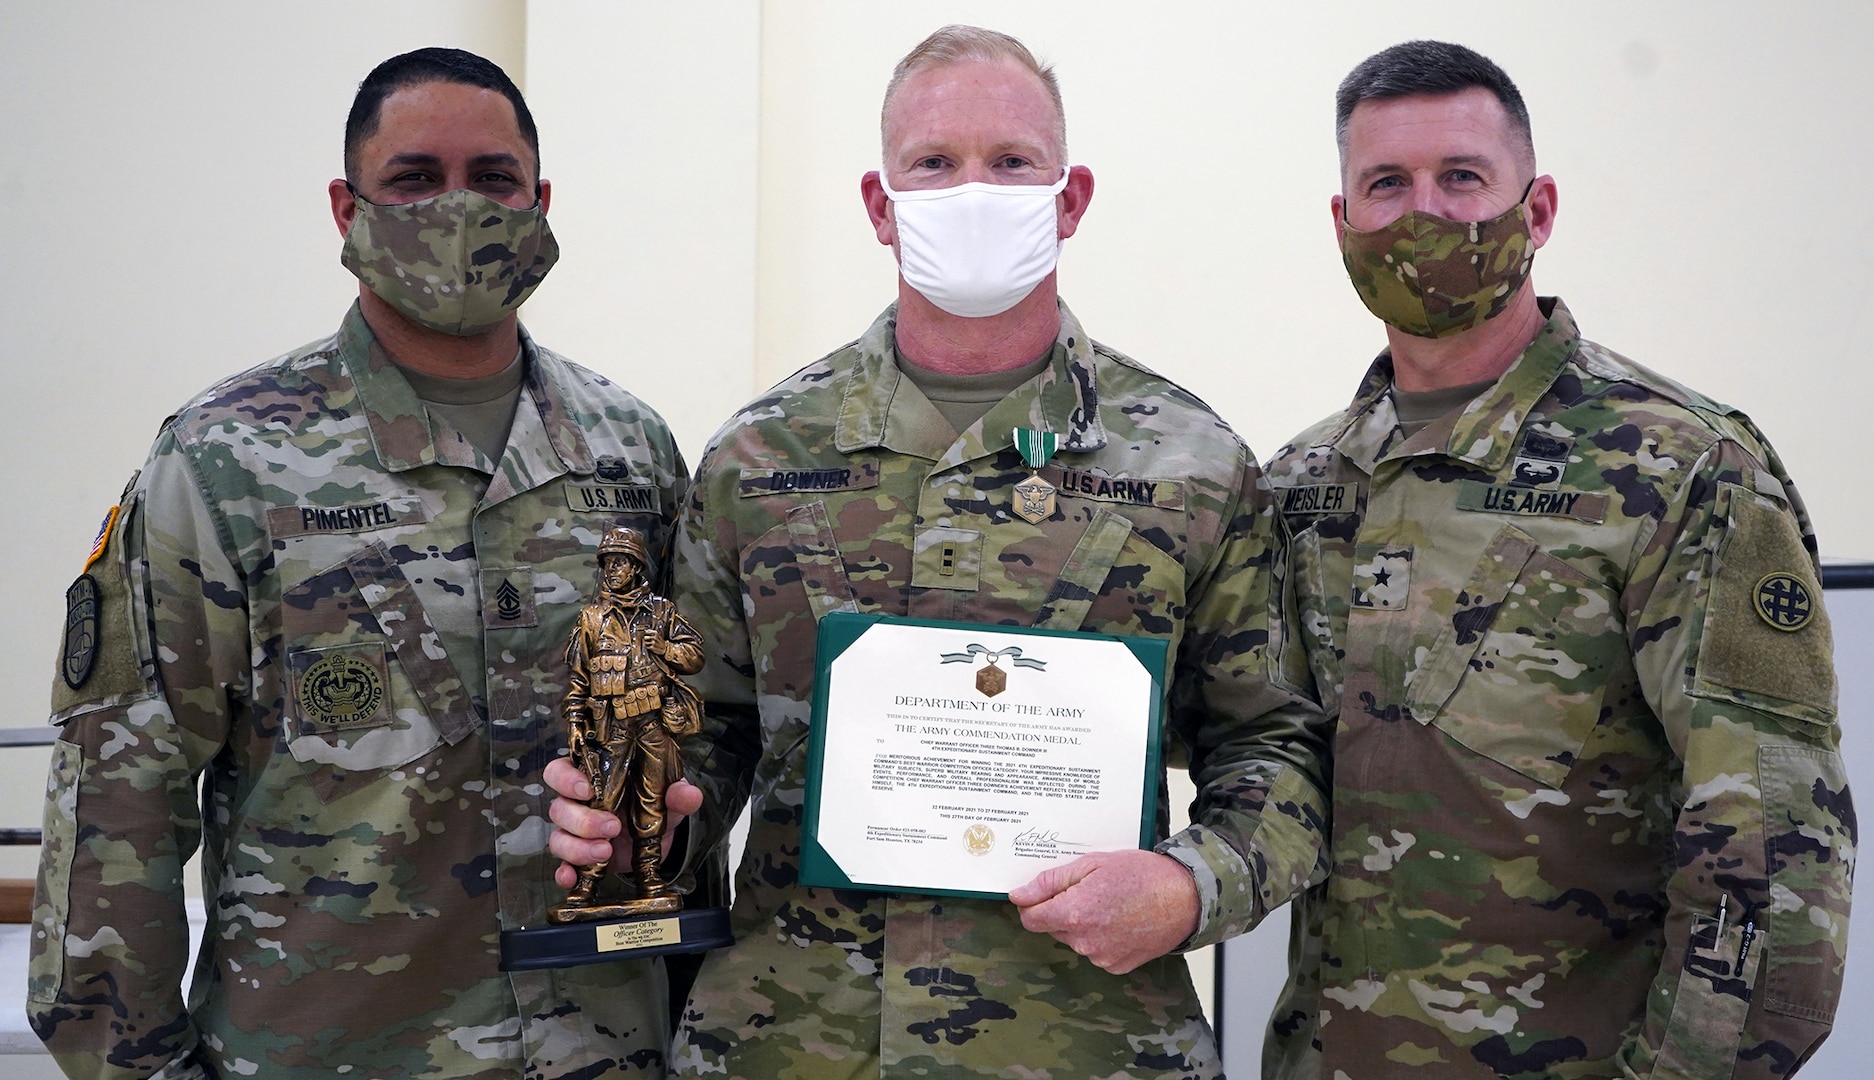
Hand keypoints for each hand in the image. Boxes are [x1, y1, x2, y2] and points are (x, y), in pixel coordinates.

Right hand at [545, 758, 702, 888]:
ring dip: (577, 848)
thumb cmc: (653, 805)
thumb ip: (677, 793)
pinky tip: (572, 878)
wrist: (659, 836)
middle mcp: (578, 804)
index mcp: (593, 778)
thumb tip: (688, 794)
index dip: (566, 779)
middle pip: (559, 808)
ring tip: (604, 852)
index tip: (587, 790)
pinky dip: (565, 873)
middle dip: (583, 820)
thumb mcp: (669, 796)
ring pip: (558, 838)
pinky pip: (563, 866)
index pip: (560, 771)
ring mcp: (575, 833)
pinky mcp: (580, 859)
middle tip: (612, 827)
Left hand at [1007, 849, 1198, 973]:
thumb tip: (1018, 895)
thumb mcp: (1092, 864)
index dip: (1033, 904)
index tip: (1043, 893)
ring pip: (1075, 940)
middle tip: (1090, 890)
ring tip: (1111, 903)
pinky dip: (1102, 938)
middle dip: (1063, 910)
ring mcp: (1101, 957)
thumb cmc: (1142, 875)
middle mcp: (1084, 941)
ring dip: (1083, 924)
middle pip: (1053, 928)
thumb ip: (1050, 881)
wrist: (1185, 898)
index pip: (1030, 919)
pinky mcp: (1116, 966)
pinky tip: (1120, 920)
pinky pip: (1096, 952)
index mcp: (1074, 913)